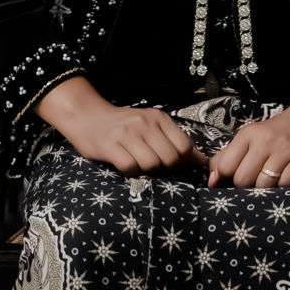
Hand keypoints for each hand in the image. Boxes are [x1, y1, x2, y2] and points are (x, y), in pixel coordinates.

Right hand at [35, 76, 205, 174]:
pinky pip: (130, 168)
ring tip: (139, 165)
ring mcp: (127, 133)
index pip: (184, 146)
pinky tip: (126, 167)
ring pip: (152, 164)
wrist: (88, 116)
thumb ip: (173, 140)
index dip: (183, 161)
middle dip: (165, 169)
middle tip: (153, 167)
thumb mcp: (150, 125)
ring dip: (147, 172)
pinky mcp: (111, 146)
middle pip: (170, 158)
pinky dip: (131, 173)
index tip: (174, 166)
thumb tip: (201, 160)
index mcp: (158, 118)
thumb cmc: (123, 125)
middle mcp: (145, 123)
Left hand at [208, 92, 289, 189]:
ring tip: (269, 175)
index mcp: (248, 134)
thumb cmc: (275, 132)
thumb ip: (227, 156)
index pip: (225, 166)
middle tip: (254, 175)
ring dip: (263, 186)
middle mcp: (264, 141)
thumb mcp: (250, 136)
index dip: (226, 176)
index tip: (234, 175)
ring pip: (261, 185)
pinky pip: (282, 185)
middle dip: (245, 184)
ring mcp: (283, 152)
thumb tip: (211, 180)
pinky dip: (281, 185)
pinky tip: (283, 174)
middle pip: (241, 180)